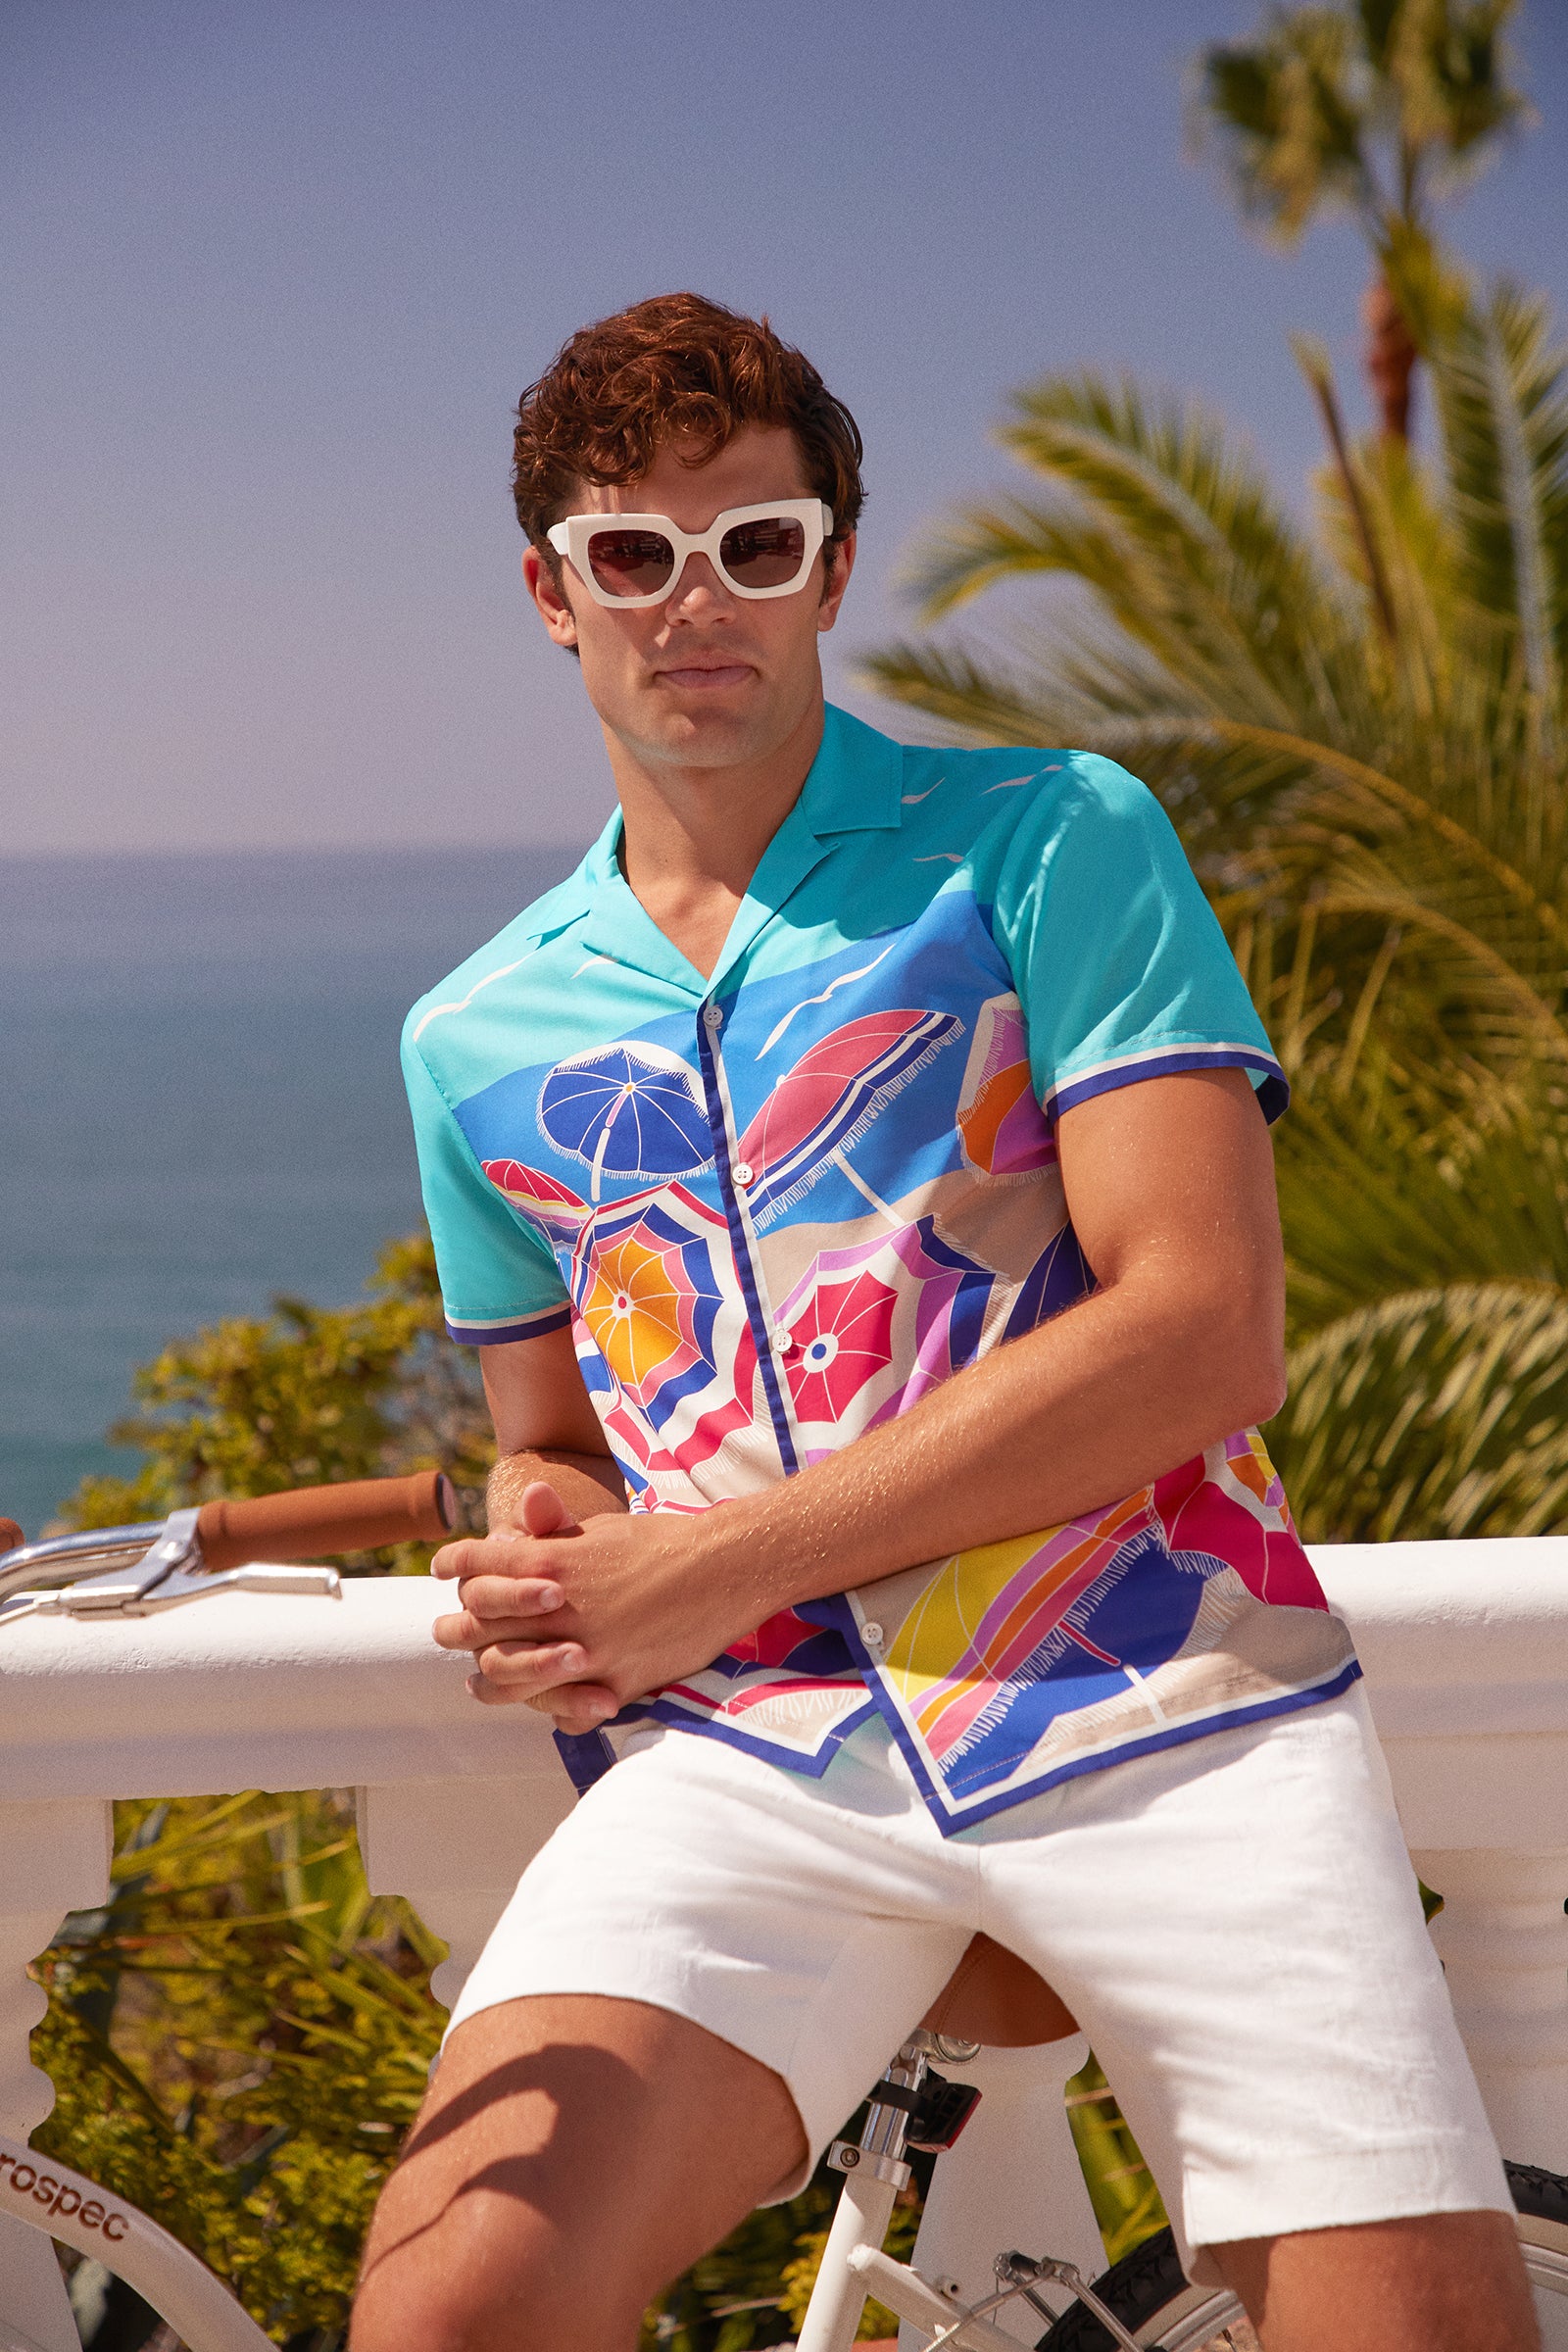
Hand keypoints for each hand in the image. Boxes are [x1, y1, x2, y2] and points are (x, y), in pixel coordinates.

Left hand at [431, 1480, 739, 1732]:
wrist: (723, 1569)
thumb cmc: (661, 1543)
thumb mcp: (602, 1529)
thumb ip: (556, 1528)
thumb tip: (522, 1512)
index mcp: (551, 1559)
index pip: (477, 1563)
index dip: (453, 1563)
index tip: (441, 1566)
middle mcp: (558, 1607)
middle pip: (476, 1624)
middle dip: (455, 1626)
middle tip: (445, 1630)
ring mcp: (584, 1648)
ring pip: (505, 1675)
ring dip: (485, 1678)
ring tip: (476, 1678)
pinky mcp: (614, 1681)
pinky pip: (564, 1709)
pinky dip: (551, 1710)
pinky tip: (542, 1706)